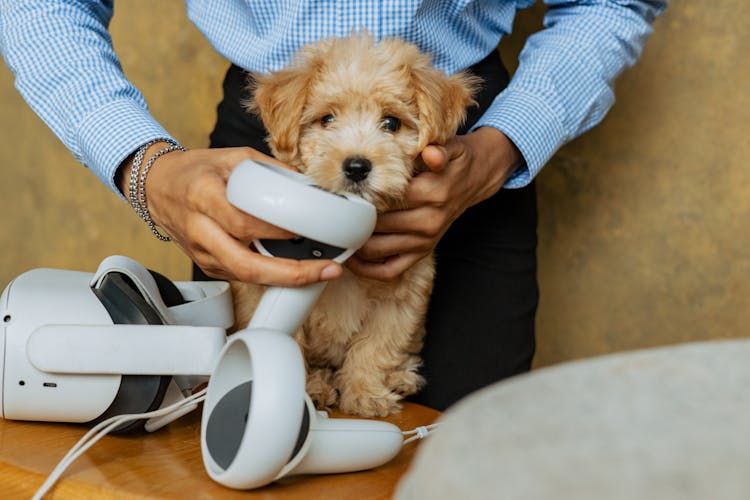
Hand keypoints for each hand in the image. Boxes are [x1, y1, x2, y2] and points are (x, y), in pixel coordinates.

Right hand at [118, 144, 342, 285]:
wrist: (157, 187)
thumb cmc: (195, 171)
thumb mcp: (232, 157)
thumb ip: (270, 168)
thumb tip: (307, 183)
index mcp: (204, 197)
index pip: (243, 223)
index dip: (277, 231)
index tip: (307, 230)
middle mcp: (200, 230)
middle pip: (246, 265)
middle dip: (291, 274)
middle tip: (326, 270)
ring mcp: (202, 253)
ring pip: (246, 277)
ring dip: (286, 279)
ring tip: (320, 273)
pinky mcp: (206, 265)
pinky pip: (241, 276)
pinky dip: (270, 276)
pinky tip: (295, 271)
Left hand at [346, 127, 521, 280]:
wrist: (476, 179)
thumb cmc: (455, 161)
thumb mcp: (451, 148)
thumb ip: (438, 151)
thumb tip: (430, 153)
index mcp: (432, 194)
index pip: (386, 200)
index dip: (360, 197)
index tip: (339, 193)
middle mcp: (428, 222)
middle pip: (377, 225)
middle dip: (351, 220)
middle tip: (329, 212)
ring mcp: (425, 241)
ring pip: (378, 250)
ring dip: (354, 244)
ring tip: (334, 233)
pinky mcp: (422, 252)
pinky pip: (391, 269)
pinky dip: (368, 270)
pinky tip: (352, 259)